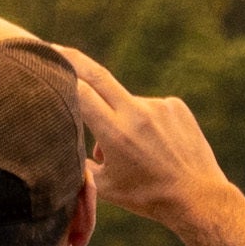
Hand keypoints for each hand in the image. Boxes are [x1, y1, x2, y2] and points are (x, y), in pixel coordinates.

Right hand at [48, 42, 229, 229]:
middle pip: (97, 75)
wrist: (198, 197)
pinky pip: (148, 108)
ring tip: (135, 152)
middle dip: (73, 58)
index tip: (46, 62)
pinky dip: (143, 122)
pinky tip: (156, 146)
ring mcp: (159, 106)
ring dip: (119, 118)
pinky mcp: (175, 106)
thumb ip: (82, 164)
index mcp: (115, 132)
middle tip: (54, 48)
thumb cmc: (147, 197)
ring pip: (125, 102)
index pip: (81, 92)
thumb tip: (65, 148)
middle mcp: (136, 112)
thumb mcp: (105, 187)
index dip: (61, 75)